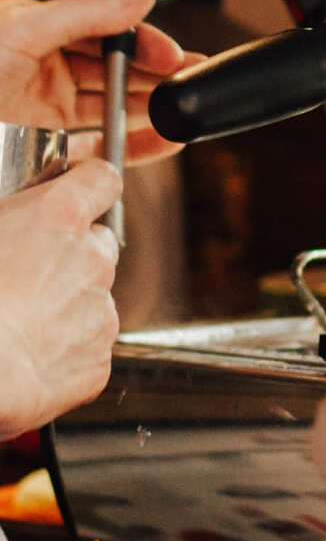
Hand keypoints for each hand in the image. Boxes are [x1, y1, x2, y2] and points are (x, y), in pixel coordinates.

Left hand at [0, 0, 198, 164]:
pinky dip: (138, 148)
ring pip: (113, 109)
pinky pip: (103, 150)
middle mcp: (41, 71)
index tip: (172, 54)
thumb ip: (82, 12)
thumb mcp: (16, 33)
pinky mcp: (48, 153)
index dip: (142, 40)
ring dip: (152, 110)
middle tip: (190, 82)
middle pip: (114, 69)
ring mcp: (45, 114)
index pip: (104, 29)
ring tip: (182, 111)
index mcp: (32, 32)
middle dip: (156, 74)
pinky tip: (164, 142)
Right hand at [0, 160, 121, 439]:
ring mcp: (100, 311)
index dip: (91, 183)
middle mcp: (91, 260)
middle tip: (28, 270)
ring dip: (66, 303)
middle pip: (98, 243)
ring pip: (93, 297)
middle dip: (73, 253)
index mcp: (58, 218)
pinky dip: (65, 349)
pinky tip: (27, 353)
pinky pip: (87, 346)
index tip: (82, 187)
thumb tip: (11, 219)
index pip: (101, 180)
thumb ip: (8, 216)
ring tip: (19, 318)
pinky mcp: (98, 360)